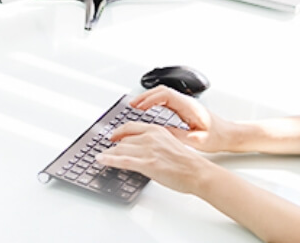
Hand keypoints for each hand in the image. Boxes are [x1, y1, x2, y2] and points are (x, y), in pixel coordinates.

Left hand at [97, 122, 222, 194]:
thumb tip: (140, 147)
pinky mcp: (147, 164)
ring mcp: (148, 150)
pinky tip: (100, 160)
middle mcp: (150, 137)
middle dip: (113, 147)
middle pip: (123, 140)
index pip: (130, 127)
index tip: (112, 136)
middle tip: (106, 151)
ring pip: (120, 149)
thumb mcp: (169, 143)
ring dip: (108, 154)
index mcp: (156, 130)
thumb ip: (154, 142)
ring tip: (101, 158)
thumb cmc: (187, 162)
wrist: (198, 172)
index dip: (118, 132)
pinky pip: (122, 160)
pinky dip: (108, 160)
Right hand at [129, 85, 237, 152]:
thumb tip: (162, 133)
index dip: (149, 99)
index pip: (166, 95)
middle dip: (144, 96)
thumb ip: (179, 136)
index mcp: (190, 107)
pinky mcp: (184, 109)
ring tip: (135, 106)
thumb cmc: (218, 137)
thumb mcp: (198, 140)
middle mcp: (187, 102)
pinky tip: (147, 110)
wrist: (230, 135)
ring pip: (163, 95)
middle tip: (131, 105)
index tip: (138, 107)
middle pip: (161, 91)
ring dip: (148, 98)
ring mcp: (185, 104)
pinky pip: (166, 101)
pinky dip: (154, 103)